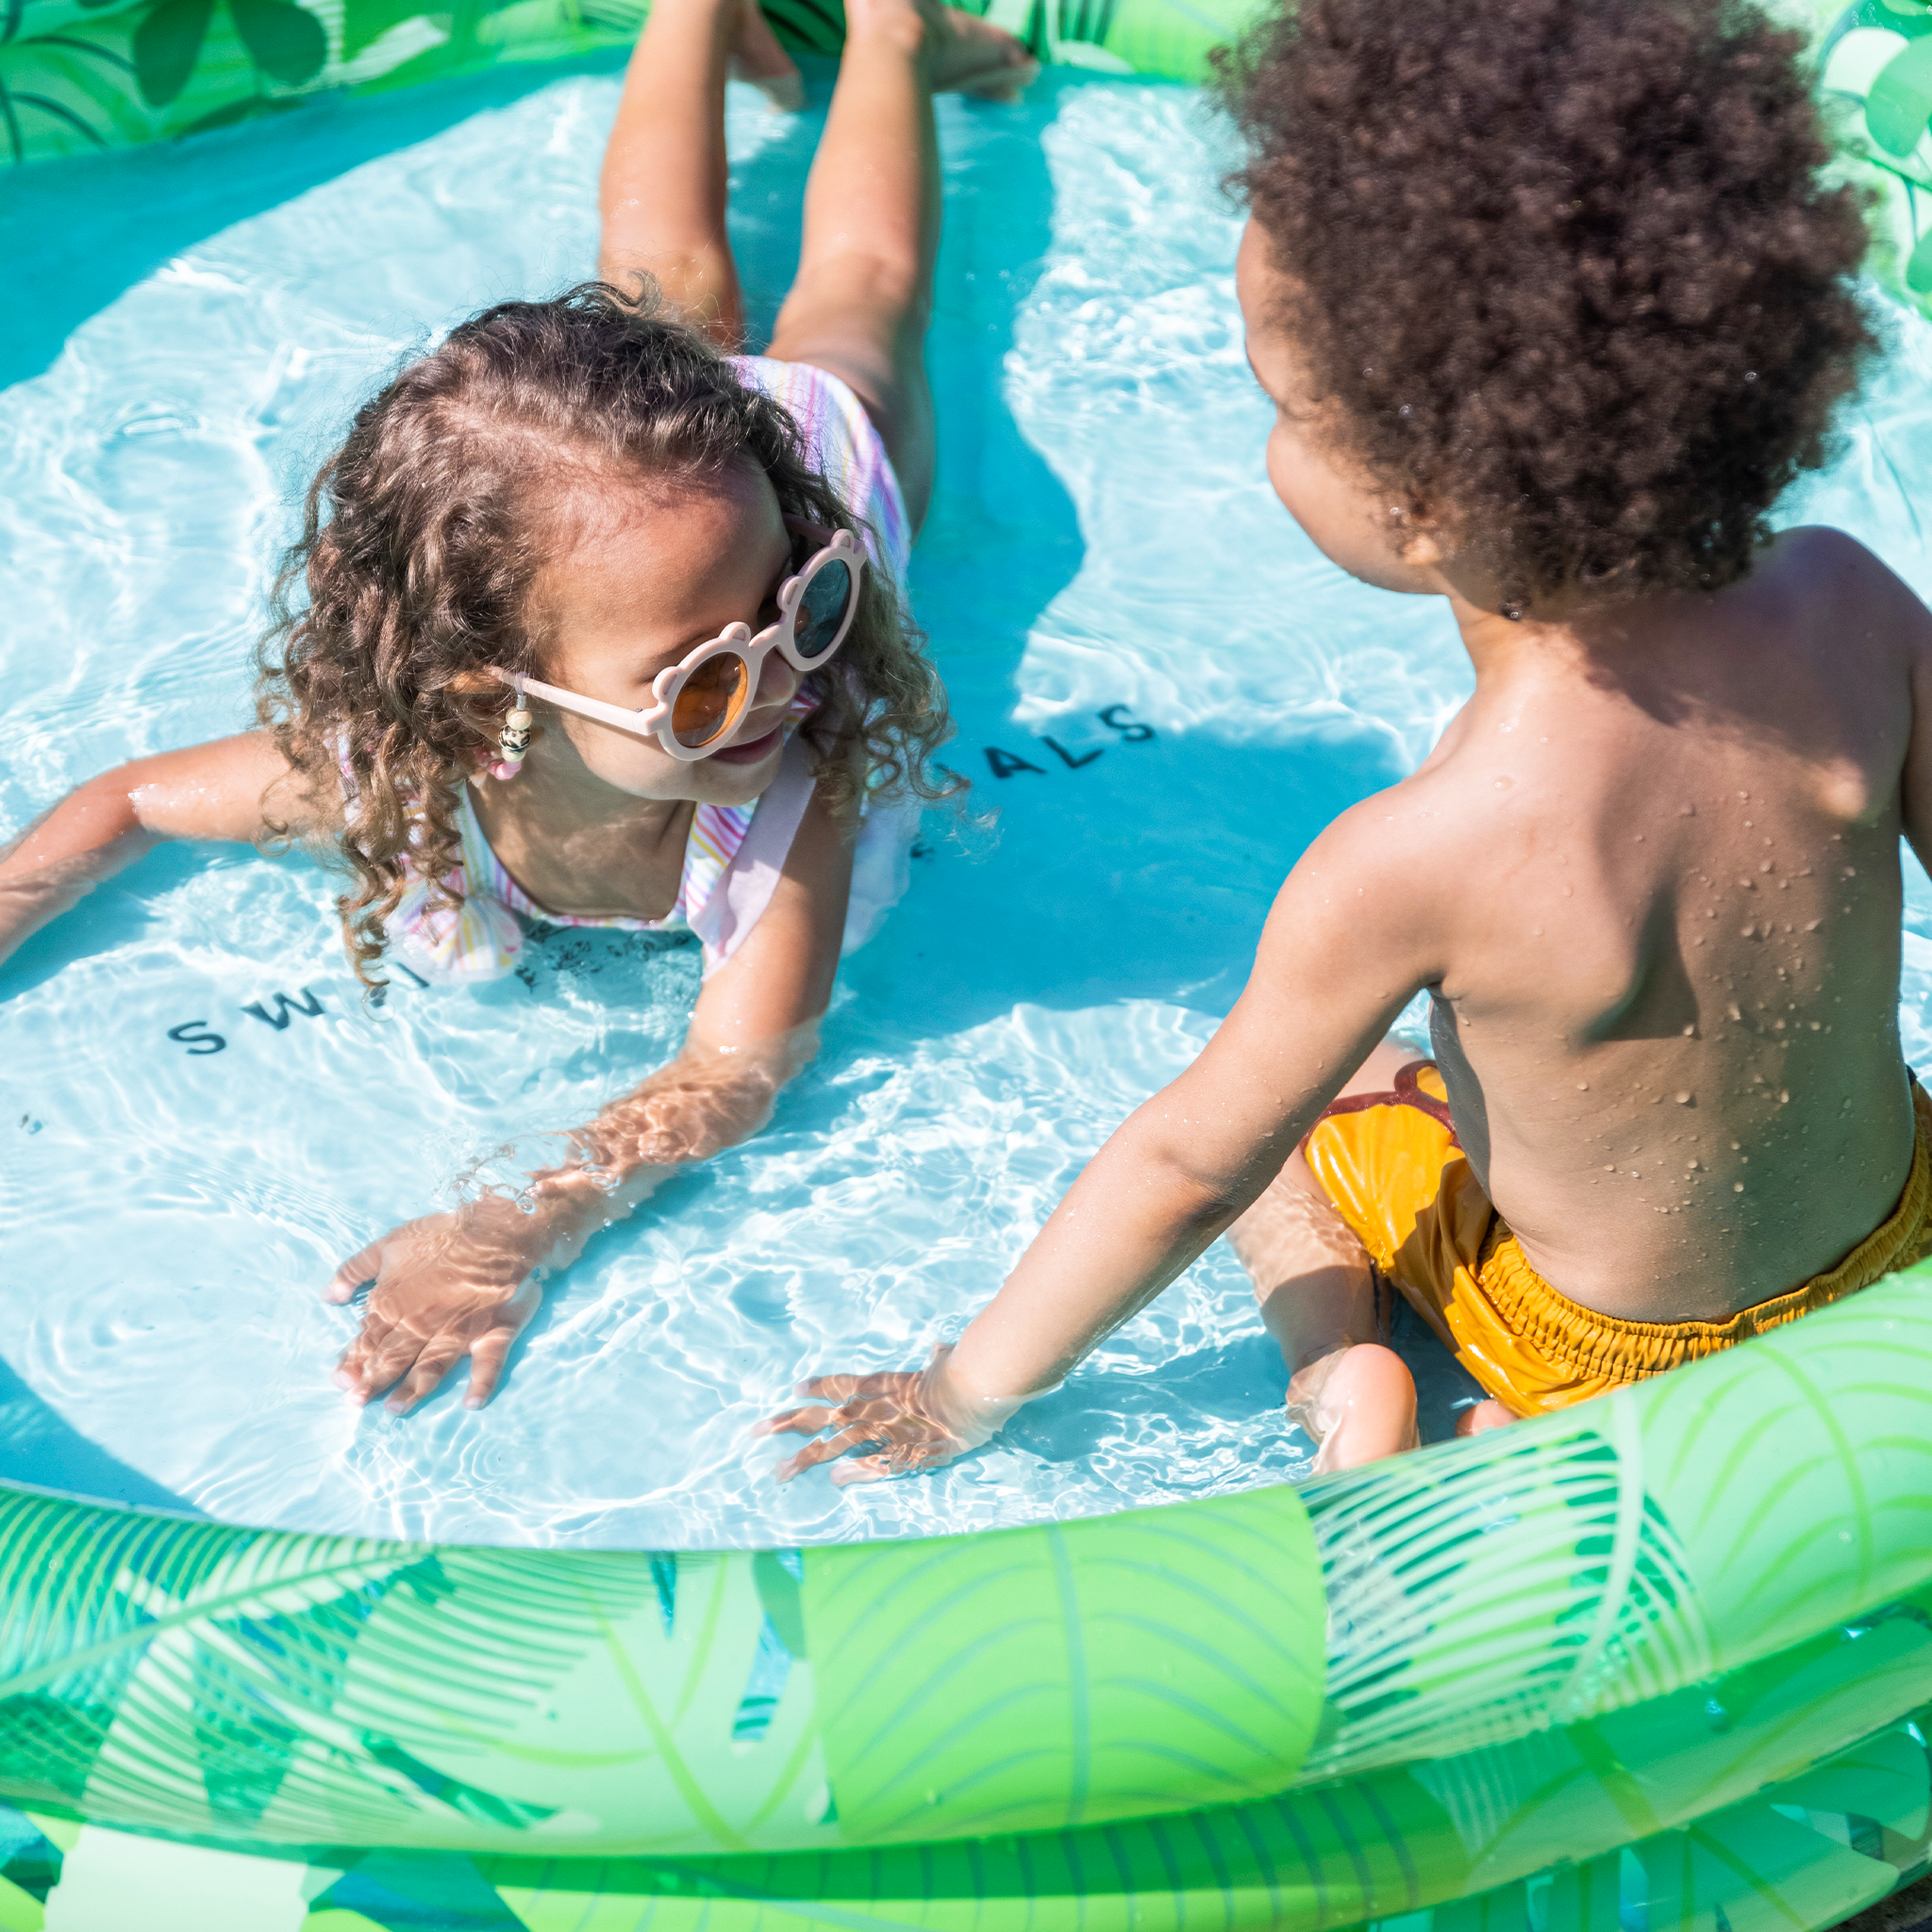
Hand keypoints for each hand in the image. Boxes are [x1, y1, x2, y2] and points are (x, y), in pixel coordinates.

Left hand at [325, 1197, 549, 1413]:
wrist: (498, 1227)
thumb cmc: (442, 1235)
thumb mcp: (388, 1243)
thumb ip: (354, 1270)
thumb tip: (328, 1296)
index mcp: (395, 1303)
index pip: (368, 1339)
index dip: (352, 1361)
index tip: (339, 1382)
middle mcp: (423, 1323)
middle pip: (393, 1357)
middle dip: (372, 1381)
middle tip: (356, 1403)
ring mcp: (459, 1330)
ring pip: (431, 1366)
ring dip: (412, 1389)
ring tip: (396, 1409)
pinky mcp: (494, 1331)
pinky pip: (489, 1362)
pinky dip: (482, 1383)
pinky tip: (472, 1404)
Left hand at [756, 1345, 1015, 1484]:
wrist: (973, 1392)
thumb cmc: (962, 1370)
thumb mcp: (946, 1361)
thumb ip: (939, 1356)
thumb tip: (938, 1347)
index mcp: (885, 1383)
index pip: (843, 1384)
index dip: (818, 1387)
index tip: (794, 1389)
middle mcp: (875, 1407)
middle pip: (823, 1416)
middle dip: (788, 1423)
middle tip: (756, 1431)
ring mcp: (884, 1432)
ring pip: (834, 1447)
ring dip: (804, 1459)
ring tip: (777, 1472)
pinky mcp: (902, 1453)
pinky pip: (870, 1466)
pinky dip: (851, 1473)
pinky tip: (830, 1481)